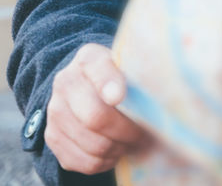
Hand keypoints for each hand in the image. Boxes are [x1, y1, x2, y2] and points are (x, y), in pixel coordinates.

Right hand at [44, 43, 153, 173]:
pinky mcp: (52, 137)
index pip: (98, 68)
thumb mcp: (130, 65)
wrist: (85, 86)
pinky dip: (105, 161)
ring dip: (118, 148)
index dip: (108, 84)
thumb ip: (143, 73)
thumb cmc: (120, 76)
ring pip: (92, 144)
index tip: (119, 97)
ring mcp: (55, 111)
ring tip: (131, 142)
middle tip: (143, 133)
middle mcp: (65, 82)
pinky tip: (115, 151)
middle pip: (96, 117)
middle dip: (126, 130)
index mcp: (89, 58)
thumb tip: (169, 95)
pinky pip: (83, 161)